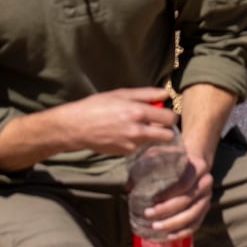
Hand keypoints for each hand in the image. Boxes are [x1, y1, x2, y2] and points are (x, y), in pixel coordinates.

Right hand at [63, 88, 177, 156]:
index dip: (170, 116)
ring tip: (134, 126)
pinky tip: (124, 134)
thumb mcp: (121, 94)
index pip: (170, 118)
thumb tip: (165, 93)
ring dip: (150, 135)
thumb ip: (146, 94)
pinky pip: (139, 146)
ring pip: (153, 141)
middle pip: (168, 136)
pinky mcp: (125, 153)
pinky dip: (137, 141)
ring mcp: (132, 144)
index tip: (165, 114)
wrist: (76, 127)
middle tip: (157, 123)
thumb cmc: (97, 106)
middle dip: (166, 129)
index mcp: (138, 112)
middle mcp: (137, 130)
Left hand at [141, 149, 212, 240]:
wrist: (192, 164)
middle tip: (147, 214)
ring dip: (173, 224)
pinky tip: (168, 236)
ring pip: (192, 215)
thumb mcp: (159, 155)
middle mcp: (206, 183)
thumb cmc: (172, 161)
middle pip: (187, 200)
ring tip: (155, 227)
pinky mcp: (205, 210)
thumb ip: (145, 167)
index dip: (168, 193)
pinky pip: (195, 224)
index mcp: (197, 167)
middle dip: (166, 210)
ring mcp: (206, 198)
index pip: (184, 182)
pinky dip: (182, 232)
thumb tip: (129, 187)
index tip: (152, 199)